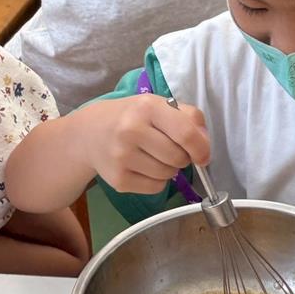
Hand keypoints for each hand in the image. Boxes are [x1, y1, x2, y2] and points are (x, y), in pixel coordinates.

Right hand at [80, 95, 209, 194]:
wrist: (89, 133)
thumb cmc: (132, 117)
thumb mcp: (158, 105)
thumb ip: (189, 118)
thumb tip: (205, 145)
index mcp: (147, 107)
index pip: (186, 133)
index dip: (201, 148)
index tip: (203, 155)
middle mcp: (132, 130)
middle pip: (179, 157)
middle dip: (182, 157)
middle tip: (170, 149)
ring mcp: (122, 156)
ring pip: (168, 175)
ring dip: (169, 169)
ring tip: (154, 156)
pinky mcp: (118, 179)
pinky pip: (155, 187)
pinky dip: (157, 181)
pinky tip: (144, 167)